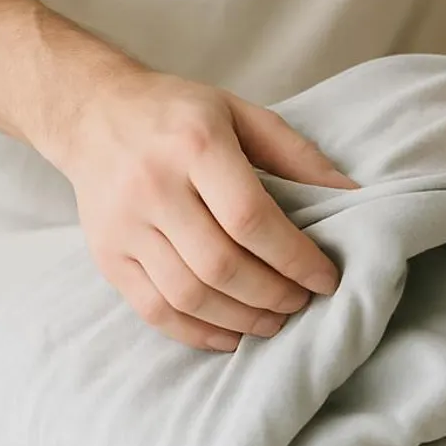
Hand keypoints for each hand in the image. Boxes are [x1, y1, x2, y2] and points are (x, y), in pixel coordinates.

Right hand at [57, 70, 355, 350]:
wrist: (92, 111)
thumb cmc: (179, 114)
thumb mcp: (242, 113)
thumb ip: (298, 156)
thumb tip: (353, 195)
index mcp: (195, 144)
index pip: (250, 218)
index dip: (294, 257)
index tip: (325, 278)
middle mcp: (153, 185)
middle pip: (221, 265)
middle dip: (273, 295)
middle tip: (302, 302)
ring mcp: (124, 225)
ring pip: (188, 295)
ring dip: (241, 319)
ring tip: (274, 321)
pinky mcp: (107, 255)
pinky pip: (154, 310)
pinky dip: (197, 333)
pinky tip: (231, 334)